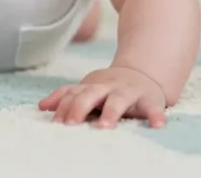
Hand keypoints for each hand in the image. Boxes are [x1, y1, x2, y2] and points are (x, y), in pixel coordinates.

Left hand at [38, 67, 166, 128]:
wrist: (142, 73)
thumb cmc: (108, 88)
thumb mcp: (87, 88)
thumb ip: (66, 96)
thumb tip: (42, 106)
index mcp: (91, 87)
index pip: (73, 95)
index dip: (63, 108)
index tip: (55, 124)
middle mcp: (108, 88)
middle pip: (91, 94)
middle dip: (80, 108)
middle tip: (71, 124)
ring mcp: (128, 92)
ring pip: (118, 100)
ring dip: (111, 112)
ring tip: (105, 127)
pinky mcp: (149, 99)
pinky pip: (153, 108)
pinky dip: (156, 116)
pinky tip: (158, 126)